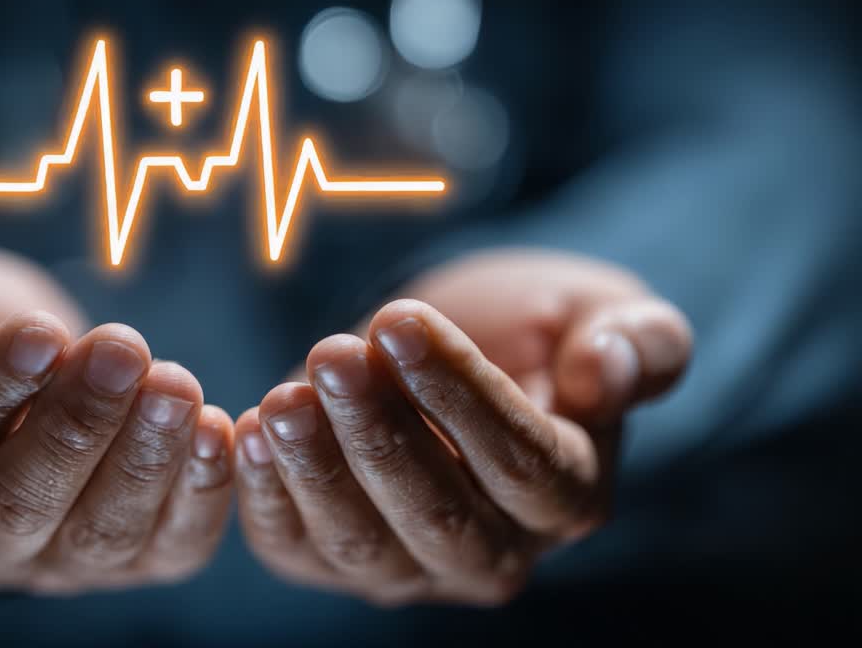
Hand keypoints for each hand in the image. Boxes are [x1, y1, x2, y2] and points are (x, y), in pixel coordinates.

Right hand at [0, 241, 234, 596]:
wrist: (12, 344)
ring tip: (174, 382)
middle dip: (76, 425)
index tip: (38, 330)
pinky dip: (200, 492)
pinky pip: (169, 545)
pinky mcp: (128, 557)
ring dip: (144, 457)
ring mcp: (50, 563)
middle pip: (19, 503)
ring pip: (98, 533)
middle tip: (122, 350)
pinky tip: (214, 427)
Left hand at [234, 250, 690, 605]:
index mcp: (570, 497)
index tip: (402, 323)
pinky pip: (297, 548)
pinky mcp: (334, 559)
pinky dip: (267, 498)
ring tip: (283, 397)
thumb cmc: (533, 329)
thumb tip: (609, 372)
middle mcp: (495, 553)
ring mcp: (411, 569)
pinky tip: (244, 435)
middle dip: (380, 435)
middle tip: (335, 354)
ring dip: (317, 470)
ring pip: (363, 543)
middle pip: (438, 514)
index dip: (460, 394)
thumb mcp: (599, 311)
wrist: (443, 351)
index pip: (522, 460)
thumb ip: (637, 342)